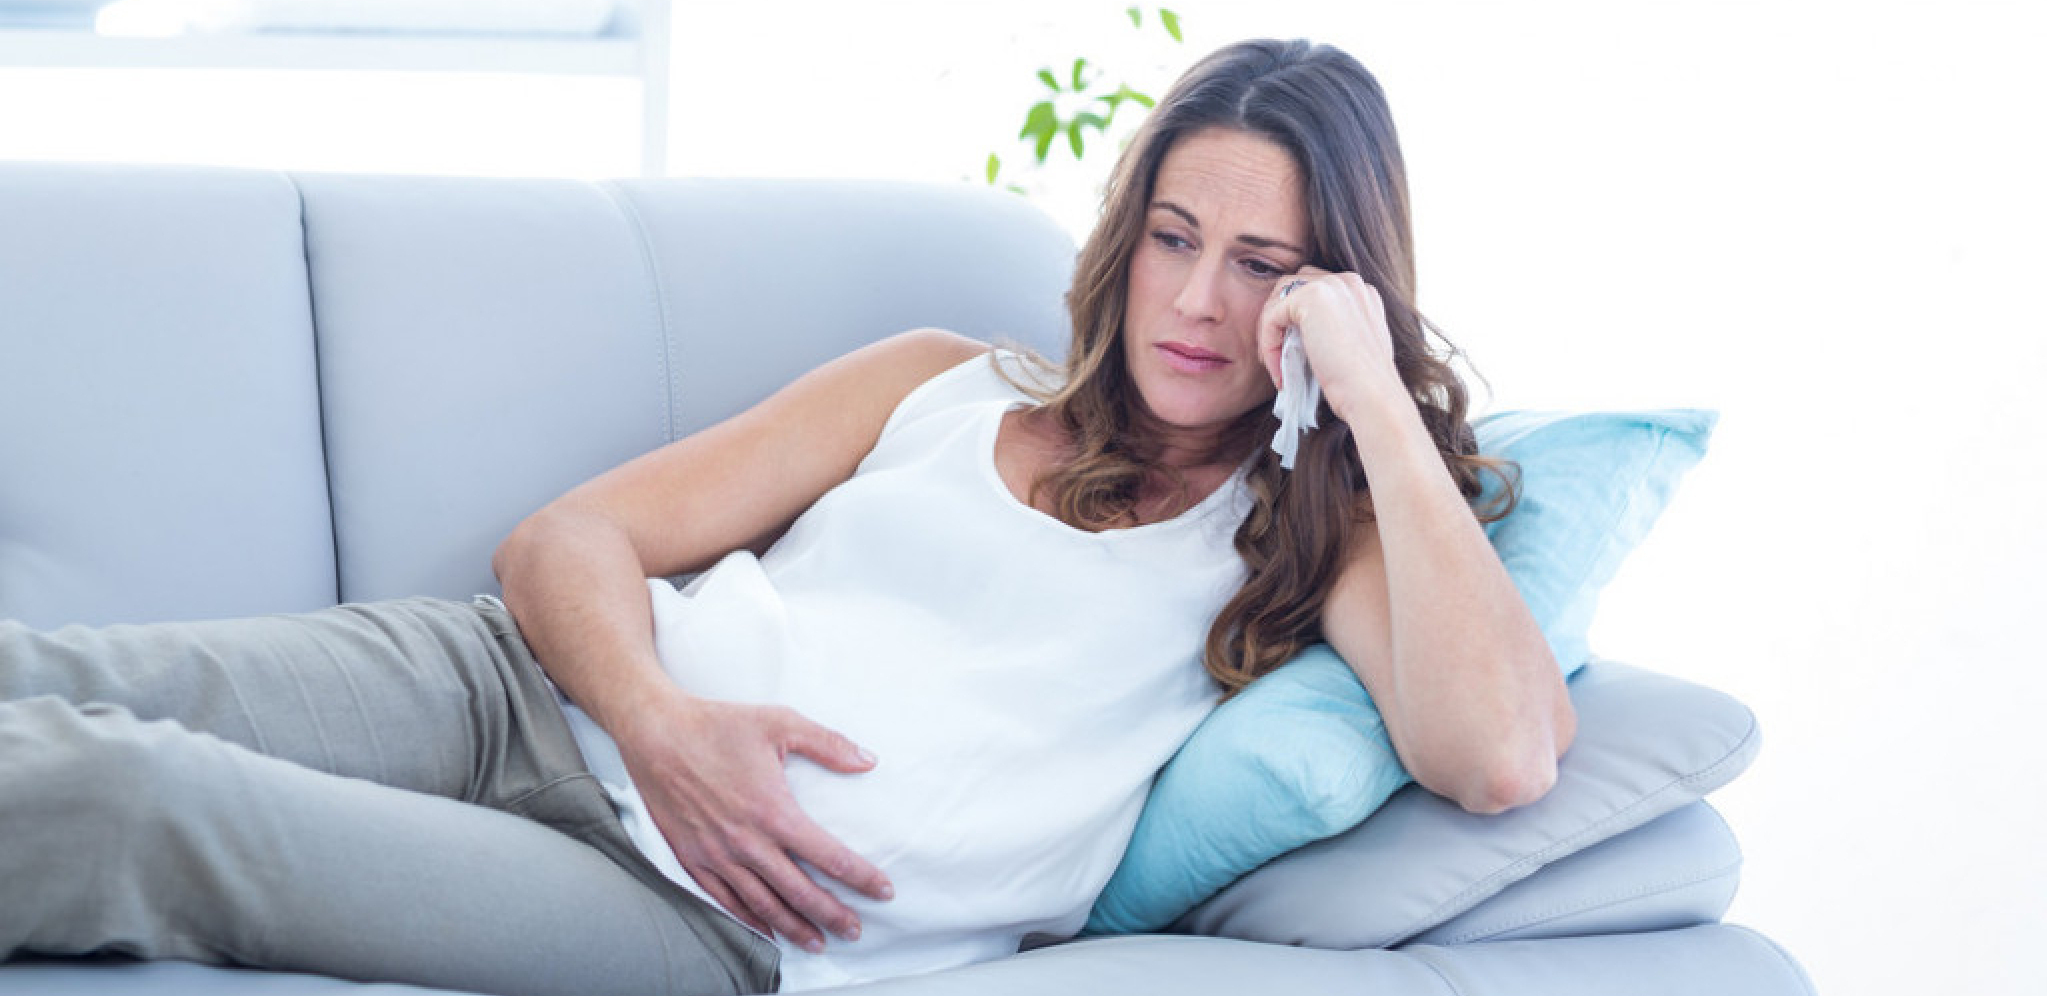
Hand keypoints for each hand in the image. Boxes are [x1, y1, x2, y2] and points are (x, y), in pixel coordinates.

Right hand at [613, 688, 892, 952]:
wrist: (656, 733)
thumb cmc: (719, 724)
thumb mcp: (780, 722)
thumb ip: (828, 743)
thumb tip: (869, 761)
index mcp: (774, 811)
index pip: (829, 857)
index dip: (860, 877)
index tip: (883, 891)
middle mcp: (748, 842)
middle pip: (800, 892)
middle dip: (832, 915)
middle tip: (855, 931)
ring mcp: (718, 855)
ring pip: (763, 904)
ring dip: (794, 926)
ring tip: (818, 942)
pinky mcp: (693, 858)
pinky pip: (726, 900)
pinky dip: (750, 919)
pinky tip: (768, 930)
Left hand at [1255, 266, 1403, 423]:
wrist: (1371, 394)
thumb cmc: (1362, 383)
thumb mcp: (1351, 347)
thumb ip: (1333, 331)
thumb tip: (1301, 337)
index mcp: (1360, 292)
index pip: (1314, 291)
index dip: (1296, 322)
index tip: (1291, 355)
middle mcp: (1348, 282)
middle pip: (1293, 287)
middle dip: (1279, 320)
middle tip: (1276, 357)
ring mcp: (1331, 286)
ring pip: (1279, 300)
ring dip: (1270, 333)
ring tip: (1277, 366)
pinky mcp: (1311, 297)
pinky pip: (1272, 317)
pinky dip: (1268, 344)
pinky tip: (1278, 371)